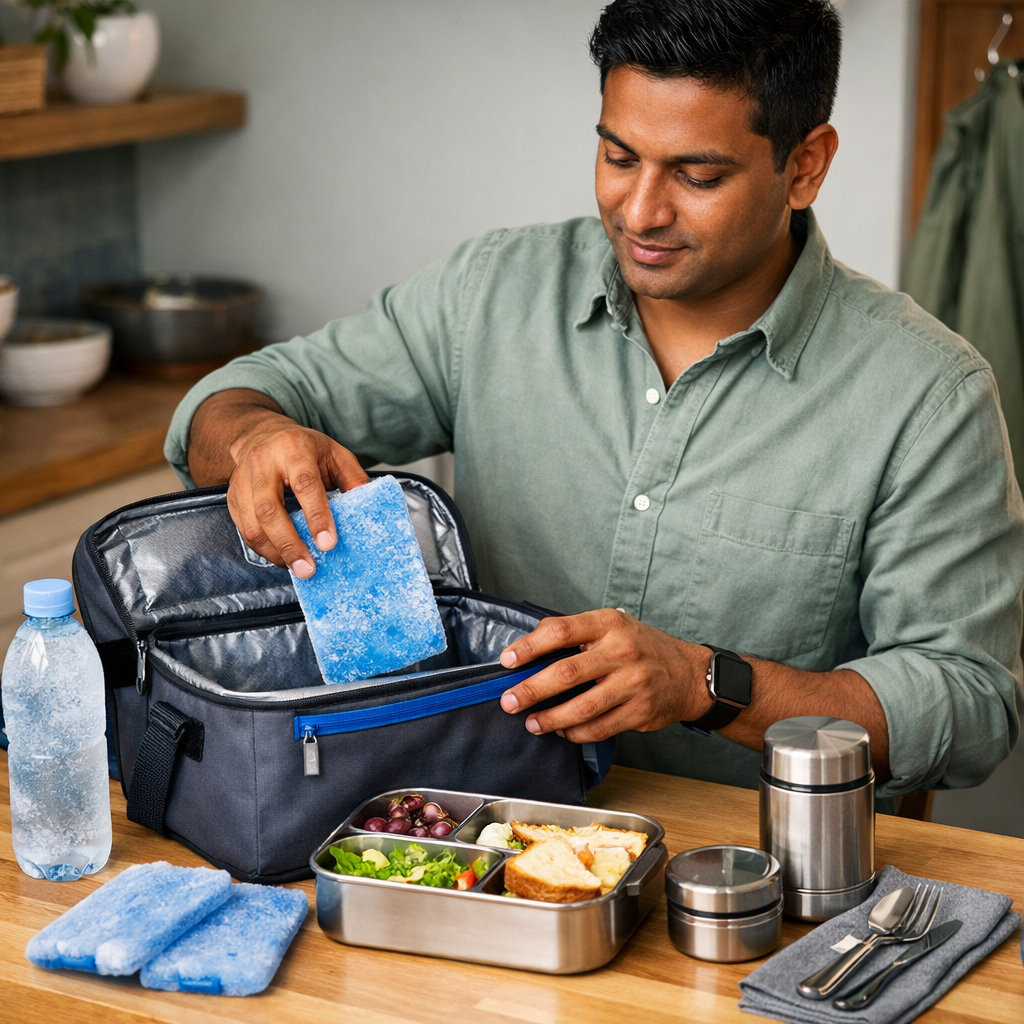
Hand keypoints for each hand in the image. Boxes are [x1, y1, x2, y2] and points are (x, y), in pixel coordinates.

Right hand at [225, 414, 368, 576]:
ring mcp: (243, 481)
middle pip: (269, 509)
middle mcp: (263, 463)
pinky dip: (263, 549)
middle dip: (289, 543)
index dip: (317, 516)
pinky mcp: (233, 497)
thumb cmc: (303, 447)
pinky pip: (244, 529)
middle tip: (308, 569)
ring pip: (251, 524)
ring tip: (296, 568)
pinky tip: (282, 558)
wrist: (261, 434)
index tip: (328, 543)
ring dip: (274, 551)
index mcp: (294, 449)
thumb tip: (369, 504)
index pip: (305, 484)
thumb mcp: (334, 452)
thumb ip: (352, 477)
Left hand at [497, 609, 712, 741]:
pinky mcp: (640, 711)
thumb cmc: (640, 647)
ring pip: (581, 707)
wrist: (688, 673)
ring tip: (532, 722)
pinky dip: (575, 733)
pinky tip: (562, 731)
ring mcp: (633, 683)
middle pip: (566, 673)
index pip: (561, 631)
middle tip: (510, 701)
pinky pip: (599, 728)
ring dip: (550, 718)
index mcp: (609, 624)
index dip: (530, 646)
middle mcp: (622, 651)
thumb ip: (574, 632)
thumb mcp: (611, 626)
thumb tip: (529, 647)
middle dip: (531, 689)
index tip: (508, 660)